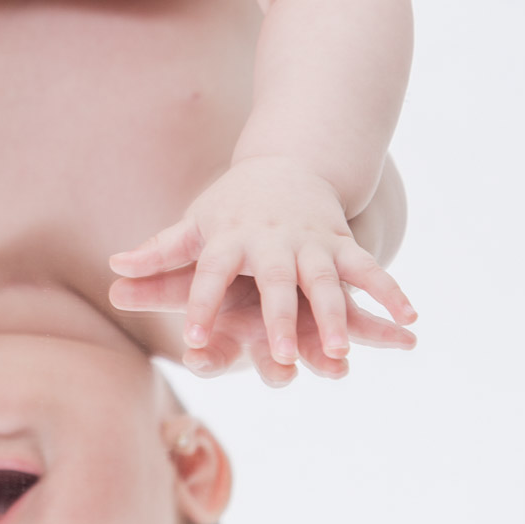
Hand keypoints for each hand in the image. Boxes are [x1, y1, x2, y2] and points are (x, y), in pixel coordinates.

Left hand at [109, 156, 415, 365]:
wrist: (286, 163)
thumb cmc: (231, 207)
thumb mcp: (194, 226)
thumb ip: (159, 255)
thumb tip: (113, 272)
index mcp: (229, 240)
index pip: (209, 275)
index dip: (199, 305)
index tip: (190, 342)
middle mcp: (271, 243)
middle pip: (274, 284)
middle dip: (278, 321)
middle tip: (279, 360)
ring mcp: (311, 243)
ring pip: (326, 283)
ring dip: (334, 318)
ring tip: (341, 356)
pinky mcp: (342, 245)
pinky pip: (369, 271)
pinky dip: (391, 294)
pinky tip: (411, 324)